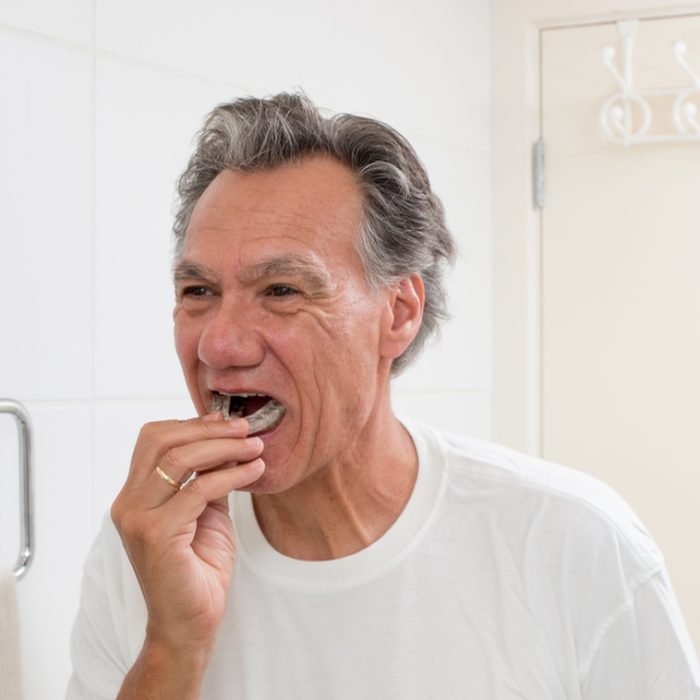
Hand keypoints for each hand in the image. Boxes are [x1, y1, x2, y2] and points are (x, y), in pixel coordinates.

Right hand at [111, 412, 263, 665]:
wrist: (190, 624)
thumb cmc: (198, 568)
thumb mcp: (205, 511)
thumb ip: (208, 477)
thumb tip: (228, 440)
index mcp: (134, 495)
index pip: (152, 439)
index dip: (191, 424)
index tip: (228, 422)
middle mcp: (128, 504)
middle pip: (160, 440)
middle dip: (207, 429)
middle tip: (245, 429)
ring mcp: (137, 518)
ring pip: (179, 459)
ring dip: (224, 447)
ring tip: (255, 448)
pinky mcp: (157, 534)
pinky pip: (199, 489)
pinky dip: (232, 474)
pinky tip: (254, 472)